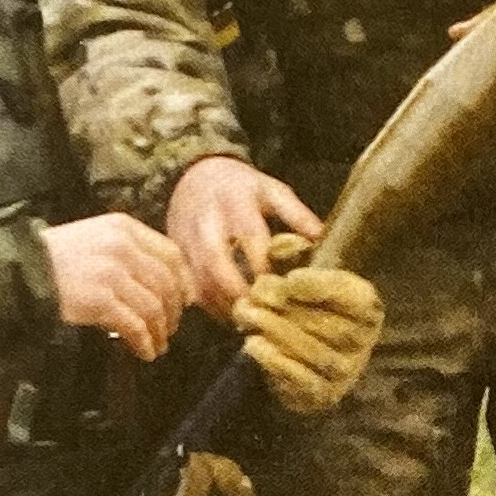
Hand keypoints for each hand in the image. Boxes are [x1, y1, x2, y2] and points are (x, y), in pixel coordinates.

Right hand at [38, 213, 188, 357]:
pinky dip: (144, 341)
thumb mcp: (97, 237)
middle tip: (171, 328)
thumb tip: (166, 281)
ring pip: (154, 307)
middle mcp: (123, 247)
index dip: (184, 280)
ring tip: (158, 343)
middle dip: (174, 311)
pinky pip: (135, 325)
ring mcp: (112, 273)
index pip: (171, 253)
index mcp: (124, 227)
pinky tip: (144, 351)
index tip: (187, 300)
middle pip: (167, 283)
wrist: (22, 271)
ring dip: (160, 331)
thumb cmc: (57, 258)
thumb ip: (130, 251)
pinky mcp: (100, 300)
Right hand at [165, 155, 324, 317]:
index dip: (266, 267)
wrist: (194, 176)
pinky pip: (188, 286)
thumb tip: (319, 236)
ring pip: (200, 279)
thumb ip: (296, 213)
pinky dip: (208, 305)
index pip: (251, 239)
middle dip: (238, 291)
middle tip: (261, 311)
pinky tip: (229, 315)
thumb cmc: (240, 187)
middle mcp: (207, 223)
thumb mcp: (271, 190)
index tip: (282, 289)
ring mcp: (186, 241)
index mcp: (235, 203)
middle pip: (217, 263)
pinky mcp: (176, 256)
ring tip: (248, 319)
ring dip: (223, 304)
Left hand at [236, 238, 384, 415]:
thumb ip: (291, 251)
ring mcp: (346, 371)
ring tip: (247, 315)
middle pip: (326, 323)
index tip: (290, 279)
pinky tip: (252, 343)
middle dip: (285, 308)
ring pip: (312, 351)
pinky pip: (301, 380)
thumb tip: (278, 249)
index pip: (349, 295)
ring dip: (274, 331)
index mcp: (366, 305)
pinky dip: (274, 361)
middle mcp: (363, 340)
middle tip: (255, 295)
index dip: (318, 286)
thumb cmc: (303, 305)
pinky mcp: (324, 395)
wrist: (303, 357)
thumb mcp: (302, 271)